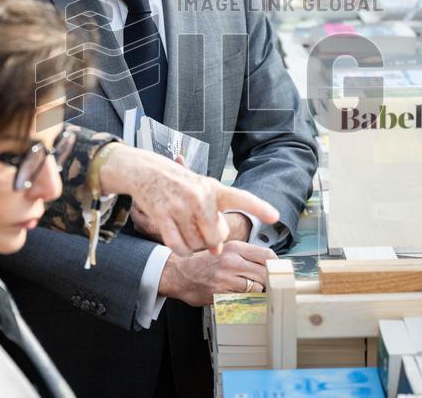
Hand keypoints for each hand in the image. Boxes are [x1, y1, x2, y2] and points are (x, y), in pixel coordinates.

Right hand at [98, 145, 279, 256]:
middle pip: (215, 237)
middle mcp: (199, 195)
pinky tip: (179, 242)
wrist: (146, 171)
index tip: (275, 216)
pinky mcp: (161, 214)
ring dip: (193, 246)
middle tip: (201, 232)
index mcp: (213, 188)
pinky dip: (180, 250)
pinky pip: (178, 245)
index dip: (259, 207)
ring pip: (196, 244)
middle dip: (210, 242)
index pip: (240, 198)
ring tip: (186, 231)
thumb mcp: (201, 189)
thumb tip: (218, 247)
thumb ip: (214, 215)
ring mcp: (180, 205)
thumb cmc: (178, 183)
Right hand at [158, 241, 277, 305]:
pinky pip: (244, 299)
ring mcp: (226, 278)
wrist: (179, 274)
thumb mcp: (225, 250)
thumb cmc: (204, 263)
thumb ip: (246, 255)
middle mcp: (232, 260)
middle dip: (267, 280)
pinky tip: (237, 295)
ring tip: (248, 289)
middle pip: (265, 272)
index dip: (275, 265)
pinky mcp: (221, 293)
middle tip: (264, 283)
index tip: (277, 271)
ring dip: (257, 291)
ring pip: (257, 287)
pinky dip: (245, 300)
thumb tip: (271, 263)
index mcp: (235, 247)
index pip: (267, 255)